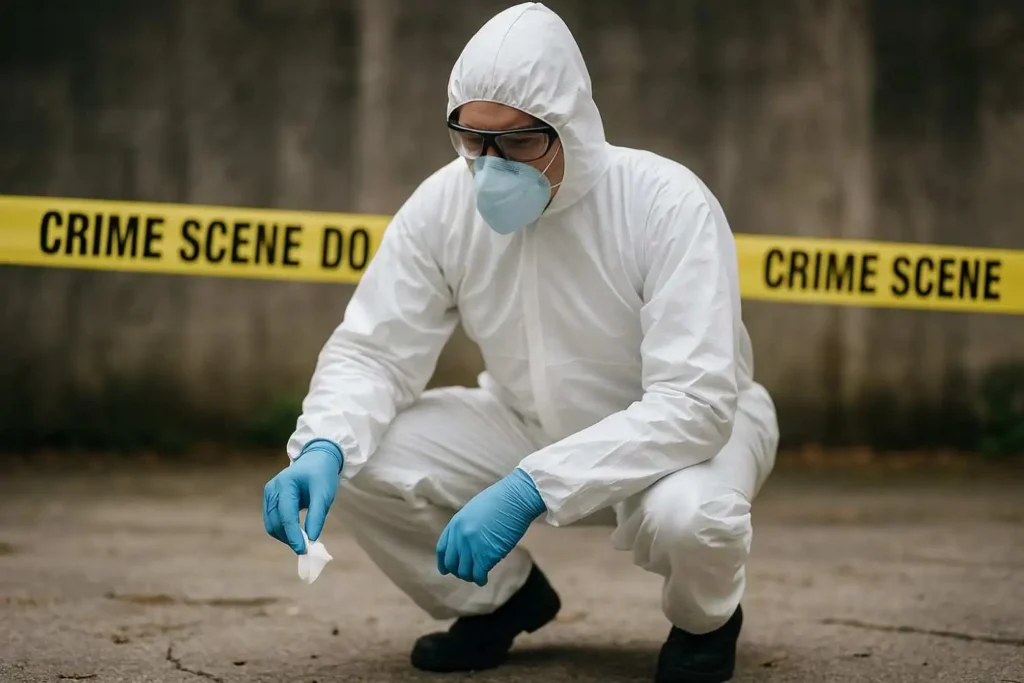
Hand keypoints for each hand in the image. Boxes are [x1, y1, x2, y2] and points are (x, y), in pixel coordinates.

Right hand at [263, 440, 342, 553]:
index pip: (286, 515)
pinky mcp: (270, 499)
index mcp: (285, 484)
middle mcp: (272, 489)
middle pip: (275, 522)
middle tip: (305, 549)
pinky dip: (283, 530)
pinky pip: (273, 520)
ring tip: (302, 542)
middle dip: (289, 538)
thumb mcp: (324, 493)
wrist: (316, 459)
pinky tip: (296, 534)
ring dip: (284, 536)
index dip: (293, 535)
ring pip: (271, 524)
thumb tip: (311, 539)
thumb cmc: (322, 474)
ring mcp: (268, 494)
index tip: (303, 550)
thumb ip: (317, 516)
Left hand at [436, 467, 545, 585]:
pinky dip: (480, 579)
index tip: (446, 570)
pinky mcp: (487, 555)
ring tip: (478, 576)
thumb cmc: (501, 500)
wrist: (516, 498)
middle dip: (459, 571)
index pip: (442, 549)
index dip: (444, 563)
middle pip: (452, 563)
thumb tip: (466, 543)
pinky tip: (484, 579)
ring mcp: (472, 546)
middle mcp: (460, 536)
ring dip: (470, 576)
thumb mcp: (474, 510)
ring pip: (464, 572)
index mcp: (456, 523)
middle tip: (468, 573)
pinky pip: (478, 574)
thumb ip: (466, 527)